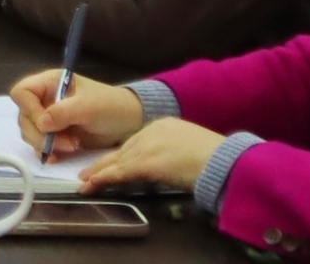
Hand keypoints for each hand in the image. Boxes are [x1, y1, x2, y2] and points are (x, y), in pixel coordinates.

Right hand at [12, 70, 144, 156]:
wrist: (128, 123)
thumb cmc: (110, 106)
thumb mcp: (88, 106)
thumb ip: (63, 112)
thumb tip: (41, 123)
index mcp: (49, 83)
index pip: (22, 92)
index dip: (29, 109)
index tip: (46, 124)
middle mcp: (44, 99)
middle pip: (24, 116)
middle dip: (41, 133)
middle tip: (66, 143)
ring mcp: (49, 118)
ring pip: (29, 132)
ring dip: (45, 144)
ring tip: (71, 147)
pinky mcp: (55, 135)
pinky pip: (39, 144)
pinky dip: (46, 152)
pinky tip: (57, 157)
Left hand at [80, 118, 228, 194]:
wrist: (224, 160)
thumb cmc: (217, 158)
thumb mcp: (192, 147)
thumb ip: (175, 151)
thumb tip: (168, 165)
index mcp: (164, 125)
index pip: (136, 141)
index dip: (122, 154)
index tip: (110, 162)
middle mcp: (151, 131)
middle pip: (123, 150)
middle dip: (106, 163)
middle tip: (88, 172)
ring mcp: (147, 146)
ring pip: (118, 161)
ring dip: (100, 172)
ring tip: (85, 181)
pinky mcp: (146, 163)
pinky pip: (120, 172)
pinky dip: (104, 178)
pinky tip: (92, 184)